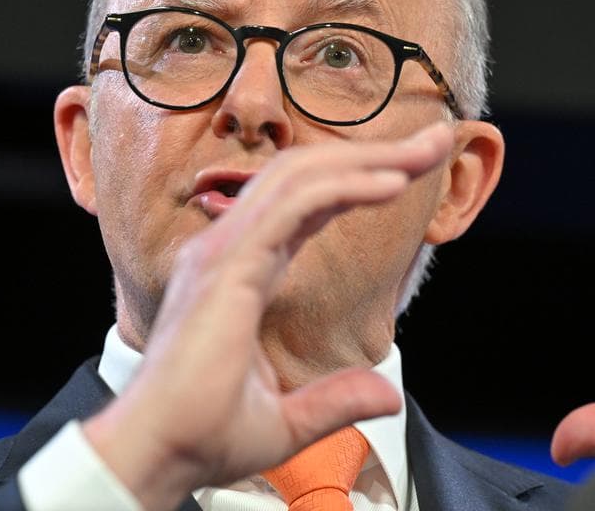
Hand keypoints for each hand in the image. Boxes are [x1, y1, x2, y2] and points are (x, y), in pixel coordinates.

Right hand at [83, 122, 453, 510]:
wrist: (159, 453)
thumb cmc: (202, 435)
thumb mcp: (288, 422)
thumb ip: (337, 400)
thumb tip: (388, 396)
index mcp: (239, 271)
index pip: (307, 203)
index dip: (358, 179)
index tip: (411, 170)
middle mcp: (227, 248)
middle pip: (307, 175)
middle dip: (374, 154)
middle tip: (434, 141)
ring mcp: (223, 251)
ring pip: (300, 177)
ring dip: (369, 158)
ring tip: (426, 150)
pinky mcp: (227, 265)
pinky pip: (293, 206)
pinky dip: (345, 186)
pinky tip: (392, 184)